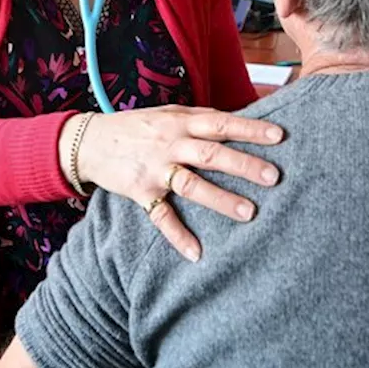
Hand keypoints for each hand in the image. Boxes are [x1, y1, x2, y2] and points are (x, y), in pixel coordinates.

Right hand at [59, 105, 283, 261]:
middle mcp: (170, 144)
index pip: (221, 123)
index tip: (279, 135)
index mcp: (181, 122)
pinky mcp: (140, 192)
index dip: (250, 128)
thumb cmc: (137, 126)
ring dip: (220, 200)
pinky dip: (178, 236)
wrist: (89, 141)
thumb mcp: (168, 113)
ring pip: (192, 185)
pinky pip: (161, 216)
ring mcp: (155, 169)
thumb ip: (200, 118)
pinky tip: (196, 254)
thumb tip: (238, 119)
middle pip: (212, 154)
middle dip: (243, 165)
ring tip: (249, 213)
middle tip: (274, 177)